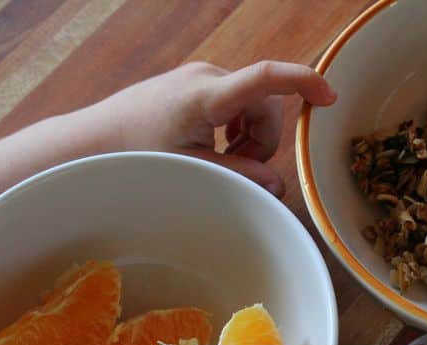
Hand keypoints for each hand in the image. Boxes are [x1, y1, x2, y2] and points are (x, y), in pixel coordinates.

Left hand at [91, 61, 336, 196]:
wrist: (96, 137)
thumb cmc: (139, 154)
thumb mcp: (194, 169)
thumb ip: (240, 175)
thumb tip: (280, 186)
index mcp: (207, 96)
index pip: (265, 78)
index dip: (303, 82)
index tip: (329, 96)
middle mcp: (208, 76)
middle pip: (265, 103)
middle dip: (263, 139)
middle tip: (239, 168)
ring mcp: (201, 76)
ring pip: (252, 104)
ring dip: (249, 135)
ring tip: (221, 159)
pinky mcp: (197, 83)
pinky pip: (235, 101)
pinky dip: (235, 127)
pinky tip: (214, 146)